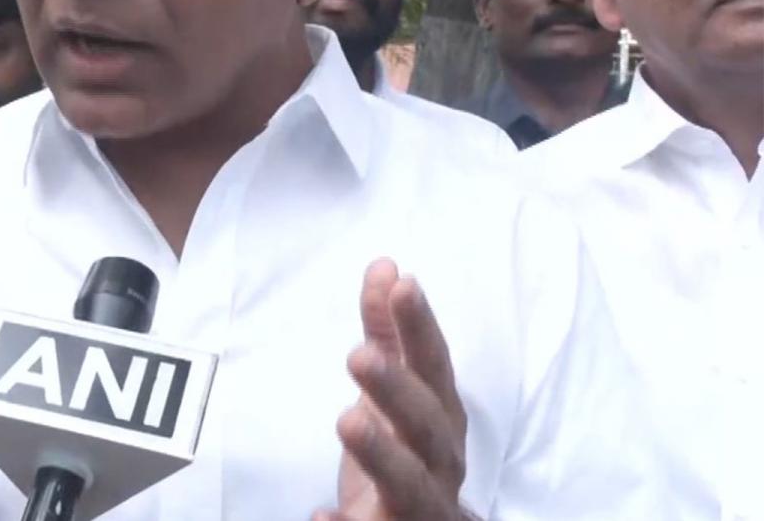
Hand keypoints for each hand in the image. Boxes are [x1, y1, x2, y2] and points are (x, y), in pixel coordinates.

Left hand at [314, 259, 468, 520]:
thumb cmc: (409, 453)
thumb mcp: (397, 389)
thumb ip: (388, 333)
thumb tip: (384, 267)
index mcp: (442, 420)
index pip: (435, 367)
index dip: (421, 327)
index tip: (402, 285)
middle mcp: (441, 464)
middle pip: (428, 427)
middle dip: (399, 390)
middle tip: (358, 355)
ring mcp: (423, 508)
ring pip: (412, 486)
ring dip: (382, 455)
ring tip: (348, 421)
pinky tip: (322, 513)